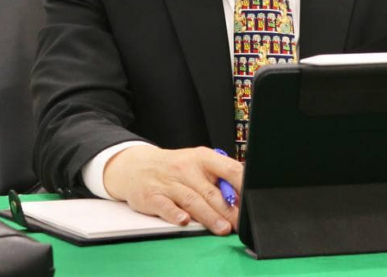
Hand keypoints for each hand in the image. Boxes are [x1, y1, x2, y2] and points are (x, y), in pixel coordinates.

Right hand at [103, 145, 242, 235]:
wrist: (136, 166)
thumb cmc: (174, 167)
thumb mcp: (198, 164)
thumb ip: (219, 177)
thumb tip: (243, 195)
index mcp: (203, 158)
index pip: (228, 169)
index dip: (242, 184)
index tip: (250, 199)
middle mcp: (186, 169)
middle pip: (211, 191)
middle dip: (228, 210)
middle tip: (239, 223)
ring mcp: (169, 183)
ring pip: (192, 200)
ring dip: (209, 216)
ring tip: (222, 228)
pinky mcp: (153, 196)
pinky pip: (166, 206)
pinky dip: (175, 214)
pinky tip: (184, 221)